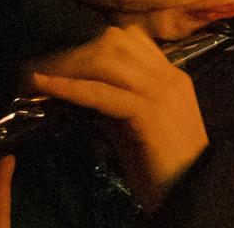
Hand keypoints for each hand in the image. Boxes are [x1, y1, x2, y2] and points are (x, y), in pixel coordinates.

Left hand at [27, 27, 206, 210]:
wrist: (192, 194)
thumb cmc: (164, 167)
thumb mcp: (137, 127)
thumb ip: (115, 104)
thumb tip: (79, 91)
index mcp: (171, 76)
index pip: (131, 39)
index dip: (94, 43)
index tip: (65, 57)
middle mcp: (168, 76)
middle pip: (115, 41)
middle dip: (77, 52)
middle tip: (45, 68)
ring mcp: (161, 91)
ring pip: (108, 59)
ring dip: (70, 66)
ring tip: (40, 77)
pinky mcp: (149, 112)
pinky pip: (101, 91)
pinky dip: (70, 86)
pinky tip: (45, 86)